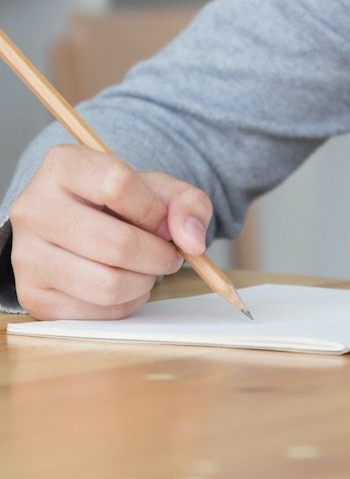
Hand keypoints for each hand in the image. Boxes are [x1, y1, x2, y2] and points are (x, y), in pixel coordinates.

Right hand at [9, 144, 213, 319]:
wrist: (76, 221)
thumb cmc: (118, 201)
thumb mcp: (156, 187)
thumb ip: (186, 202)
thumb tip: (192, 240)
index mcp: (63, 165)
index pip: (117, 183)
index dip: (154, 210)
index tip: (165, 223)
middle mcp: (34, 209)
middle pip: (116, 244)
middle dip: (159, 256)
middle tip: (169, 254)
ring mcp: (27, 256)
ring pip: (107, 284)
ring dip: (144, 282)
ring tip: (148, 269)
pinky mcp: (32, 295)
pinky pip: (95, 312)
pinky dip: (125, 303)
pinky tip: (126, 284)